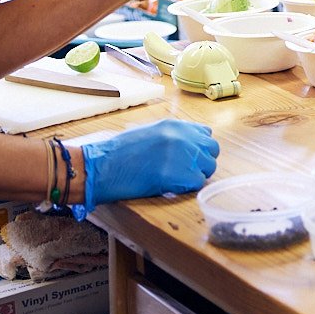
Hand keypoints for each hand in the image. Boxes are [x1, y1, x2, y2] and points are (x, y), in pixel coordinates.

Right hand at [80, 120, 218, 210]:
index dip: (199, 148)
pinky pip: (197, 183)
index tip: (190, 158)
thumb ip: (172, 137)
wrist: (102, 167)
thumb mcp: (149, 134)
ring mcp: (183, 155)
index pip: (206, 134)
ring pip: (208, 167)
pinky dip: (187, 188)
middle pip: (212, 150)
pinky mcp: (179, 175)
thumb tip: (188, 148)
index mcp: (175, 126)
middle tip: (186, 172)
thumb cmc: (118, 153)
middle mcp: (183, 137)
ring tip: (176, 180)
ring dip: (196, 175)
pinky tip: (171, 187)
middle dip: (203, 162)